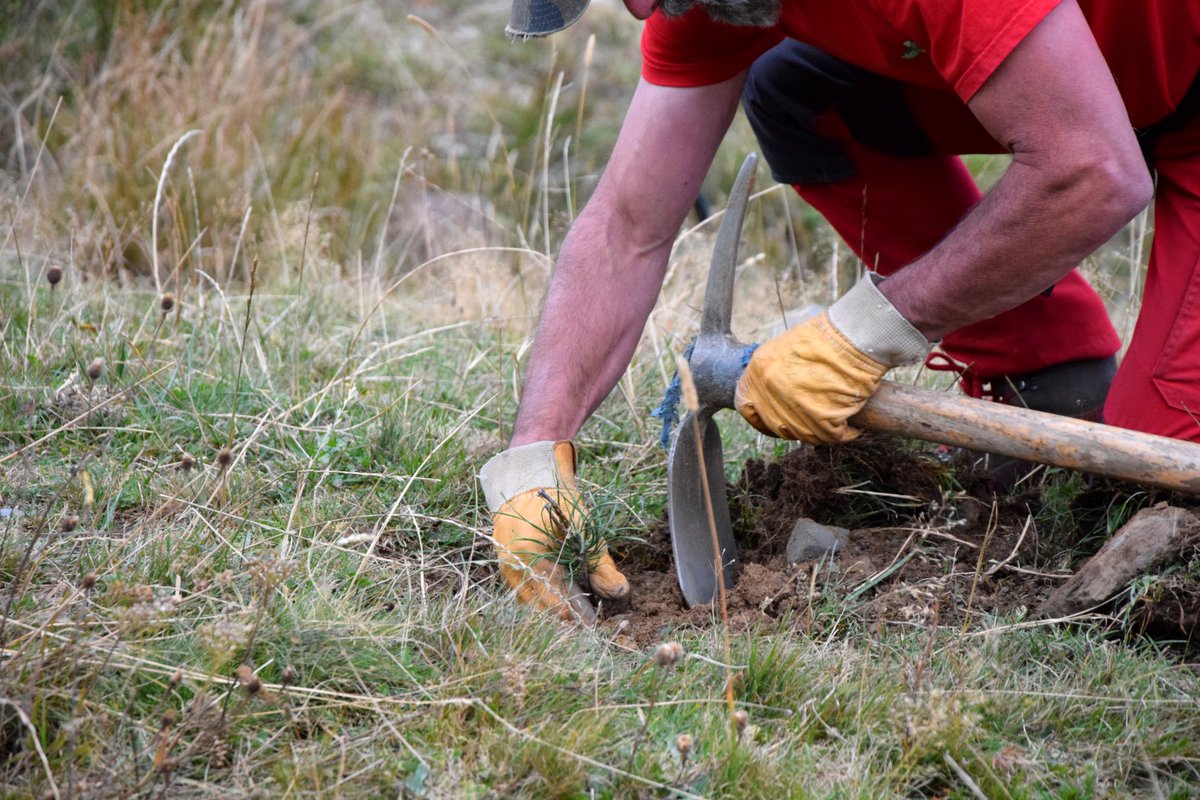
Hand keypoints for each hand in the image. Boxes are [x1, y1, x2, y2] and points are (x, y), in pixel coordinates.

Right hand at [481, 441, 629, 622]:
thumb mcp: (584, 530)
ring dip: (553, 610)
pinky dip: (542, 597)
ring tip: (576, 611)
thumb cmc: (558, 501)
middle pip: (543, 612)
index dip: (580, 618)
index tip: (597, 623)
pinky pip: (524, 592)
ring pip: (532, 605)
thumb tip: (620, 593)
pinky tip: (559, 595)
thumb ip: (601, 565)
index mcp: (534, 563)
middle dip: (566, 618)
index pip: (558, 608)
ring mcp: (507, 570)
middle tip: (589, 622)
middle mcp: (516, 572)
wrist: (527, 478)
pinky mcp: (506, 566)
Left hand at [735, 275, 931, 443]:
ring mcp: (793, 407)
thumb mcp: (786, 349)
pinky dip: (843, 433)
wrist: (855, 335)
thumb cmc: (828, 336)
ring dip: (820, 431)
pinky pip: (830, 436)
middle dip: (794, 426)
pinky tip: (852, 426)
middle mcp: (770, 390)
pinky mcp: (820, 419)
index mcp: (758, 369)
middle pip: (775, 425)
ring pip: (803, 434)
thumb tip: (778, 394)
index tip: (771, 421)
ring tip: (837, 419)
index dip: (759, 417)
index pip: (745, 406)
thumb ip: (775, 373)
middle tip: (813, 419)